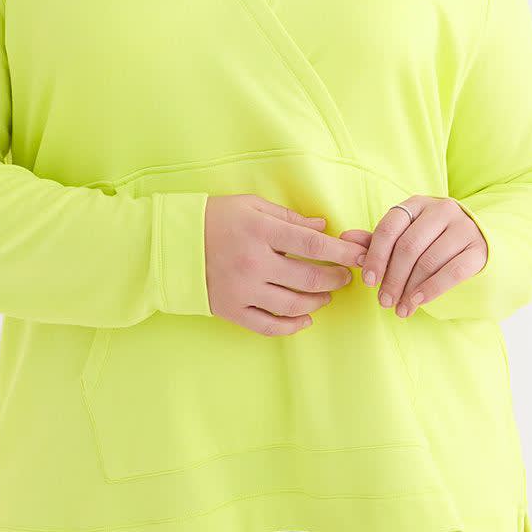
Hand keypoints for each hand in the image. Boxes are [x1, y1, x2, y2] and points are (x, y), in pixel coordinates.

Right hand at [204, 194, 365, 335]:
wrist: (170, 243)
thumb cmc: (214, 217)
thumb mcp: (251, 205)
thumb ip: (288, 218)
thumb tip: (323, 228)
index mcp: (260, 231)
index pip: (313, 245)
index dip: (342, 252)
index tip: (361, 255)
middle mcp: (253, 262)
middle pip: (309, 278)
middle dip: (336, 278)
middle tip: (346, 276)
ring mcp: (242, 290)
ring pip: (293, 305)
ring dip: (318, 301)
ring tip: (326, 294)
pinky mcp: (231, 310)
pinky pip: (268, 326)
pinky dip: (292, 326)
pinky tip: (305, 319)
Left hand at [338, 196, 487, 317]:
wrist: (479, 240)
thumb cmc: (432, 239)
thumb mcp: (405, 235)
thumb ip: (377, 240)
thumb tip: (344, 239)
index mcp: (417, 204)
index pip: (389, 227)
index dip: (376, 255)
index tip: (367, 281)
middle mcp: (442, 210)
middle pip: (408, 246)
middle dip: (392, 278)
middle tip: (383, 302)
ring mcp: (464, 228)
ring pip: (429, 261)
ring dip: (410, 289)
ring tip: (399, 309)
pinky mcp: (479, 249)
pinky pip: (453, 272)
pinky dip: (432, 290)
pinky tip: (418, 303)